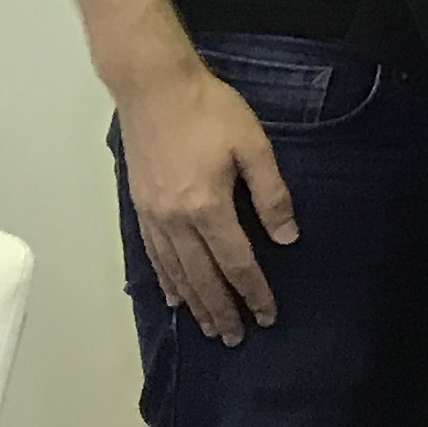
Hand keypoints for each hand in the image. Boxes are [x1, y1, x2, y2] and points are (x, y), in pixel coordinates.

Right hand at [118, 60, 295, 343]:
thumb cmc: (210, 111)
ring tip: (207, 327)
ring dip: (194, 302)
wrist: (154, 88)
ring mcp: (153, 215)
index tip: (267, 315)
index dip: (253, 292)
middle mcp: (175, 220)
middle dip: (221, 310)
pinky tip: (174, 293)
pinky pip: (153, 254)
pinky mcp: (140, 206)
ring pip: (176, 271)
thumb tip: (286, 237)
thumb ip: (271, 194)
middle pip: (203, 277)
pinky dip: (166, 279)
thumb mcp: (253, 146)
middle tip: (235, 338)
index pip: (236, 263)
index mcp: (207, 207)